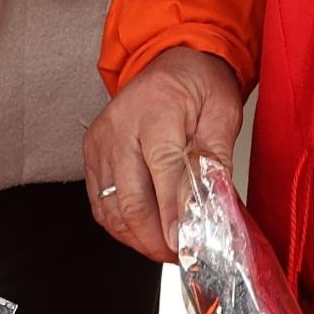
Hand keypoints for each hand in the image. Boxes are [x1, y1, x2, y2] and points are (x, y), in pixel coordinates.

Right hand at [83, 47, 245, 262]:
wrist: (172, 59)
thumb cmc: (199, 84)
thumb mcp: (222, 113)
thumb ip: (214, 159)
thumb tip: (210, 205)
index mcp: (156, 110)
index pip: (163, 172)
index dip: (172, 214)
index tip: (183, 243)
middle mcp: (120, 126)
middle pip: (131, 198)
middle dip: (155, 238)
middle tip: (180, 255)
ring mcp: (101, 141)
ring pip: (111, 208)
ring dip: (137, 237)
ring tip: (165, 249)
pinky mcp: (92, 152)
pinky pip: (100, 202)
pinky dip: (120, 225)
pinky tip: (143, 232)